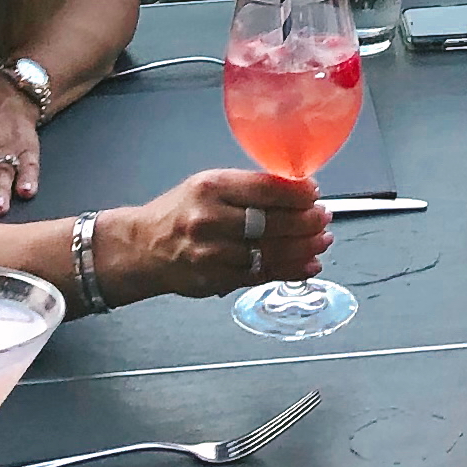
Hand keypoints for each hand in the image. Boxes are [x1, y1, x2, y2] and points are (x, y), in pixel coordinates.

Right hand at [106, 168, 329, 302]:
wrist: (143, 248)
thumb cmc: (180, 212)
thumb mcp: (208, 186)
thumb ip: (248, 189)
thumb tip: (296, 191)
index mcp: (210, 187)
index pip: (264, 188)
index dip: (296, 192)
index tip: (314, 193)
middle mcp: (209, 219)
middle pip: (271, 222)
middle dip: (306, 221)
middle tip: (323, 218)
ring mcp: (211, 253)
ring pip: (269, 252)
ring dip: (304, 248)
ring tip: (322, 241)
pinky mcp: (215, 280)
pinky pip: (261, 276)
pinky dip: (290, 271)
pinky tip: (308, 264)